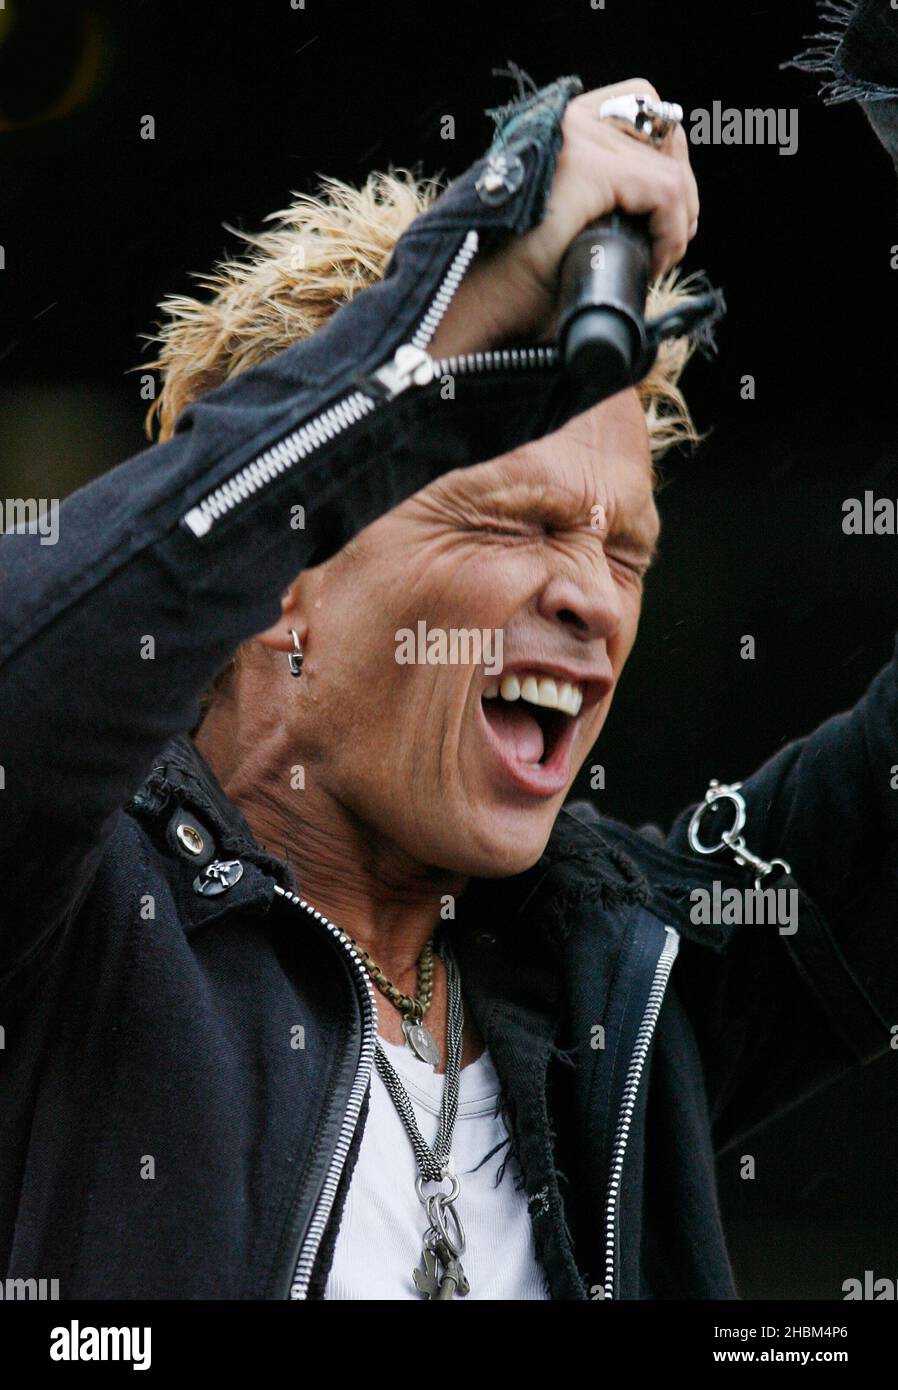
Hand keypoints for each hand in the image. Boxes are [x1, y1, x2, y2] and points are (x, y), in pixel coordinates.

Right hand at [429, 78, 698, 356]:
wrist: (470, 306)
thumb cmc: (509, 286)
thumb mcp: (561, 228)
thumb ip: (594, 203)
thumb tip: (652, 218)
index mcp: (556, 129)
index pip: (640, 107)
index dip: (666, 158)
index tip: (663, 219)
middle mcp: (565, 121)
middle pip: (663, 128)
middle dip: (679, 188)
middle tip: (666, 243)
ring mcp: (574, 139)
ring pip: (671, 164)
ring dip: (678, 218)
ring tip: (657, 258)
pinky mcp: (585, 170)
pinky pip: (665, 190)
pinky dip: (672, 231)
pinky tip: (652, 262)